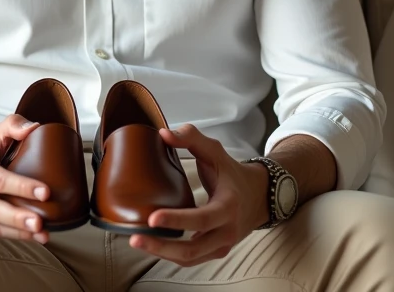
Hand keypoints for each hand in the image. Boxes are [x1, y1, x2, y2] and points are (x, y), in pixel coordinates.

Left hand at [129, 124, 266, 266]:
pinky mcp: (216, 251)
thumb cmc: (232, 173)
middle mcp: (227, 230)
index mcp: (228, 205)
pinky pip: (191, 259)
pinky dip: (170, 254)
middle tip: (135, 237)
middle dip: (161, 246)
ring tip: (138, 241)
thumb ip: (190, 138)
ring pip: (189, 258)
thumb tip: (163, 134)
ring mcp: (222, 245)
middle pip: (192, 249)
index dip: (176, 221)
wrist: (258, 196)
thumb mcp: (215, 151)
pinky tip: (153, 244)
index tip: (152, 218)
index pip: (201, 219)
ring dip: (162, 253)